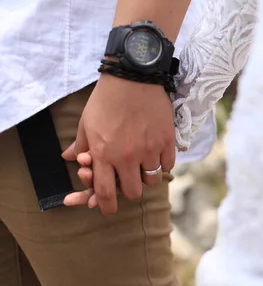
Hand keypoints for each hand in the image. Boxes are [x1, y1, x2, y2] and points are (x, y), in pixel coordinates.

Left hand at [63, 74, 175, 214]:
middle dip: (128, 190)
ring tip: (143, 166)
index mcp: (103, 154)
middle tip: (127, 181)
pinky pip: (168, 165)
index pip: (105, 192)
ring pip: (152, 181)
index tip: (107, 208)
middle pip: (132, 192)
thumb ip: (81, 145)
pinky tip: (157, 155)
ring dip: (146, 177)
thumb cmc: (106, 99)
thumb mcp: (86, 122)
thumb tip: (71, 159)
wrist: (133, 77)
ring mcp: (149, 150)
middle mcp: (127, 156)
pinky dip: (162, 164)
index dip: (106, 206)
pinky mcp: (166, 141)